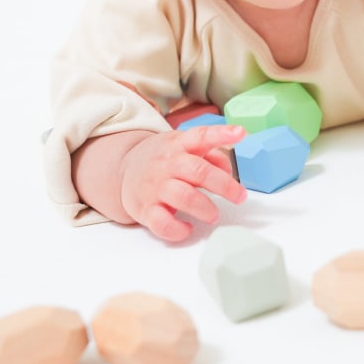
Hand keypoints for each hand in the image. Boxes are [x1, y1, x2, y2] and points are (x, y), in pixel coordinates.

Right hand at [121, 125, 248, 241]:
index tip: (240, 133)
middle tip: (240, 197)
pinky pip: (162, 223)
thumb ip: (211, 155)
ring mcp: (156, 187)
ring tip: (214, 215)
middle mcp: (168, 164)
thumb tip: (229, 171)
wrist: (122, 170)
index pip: (201, 136)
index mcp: (179, 145)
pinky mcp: (145, 209)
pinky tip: (187, 228)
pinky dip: (178, 230)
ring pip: (183, 197)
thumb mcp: (184, 147)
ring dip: (204, 208)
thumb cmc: (163, 160)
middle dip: (224, 186)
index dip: (221, 134)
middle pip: (199, 171)